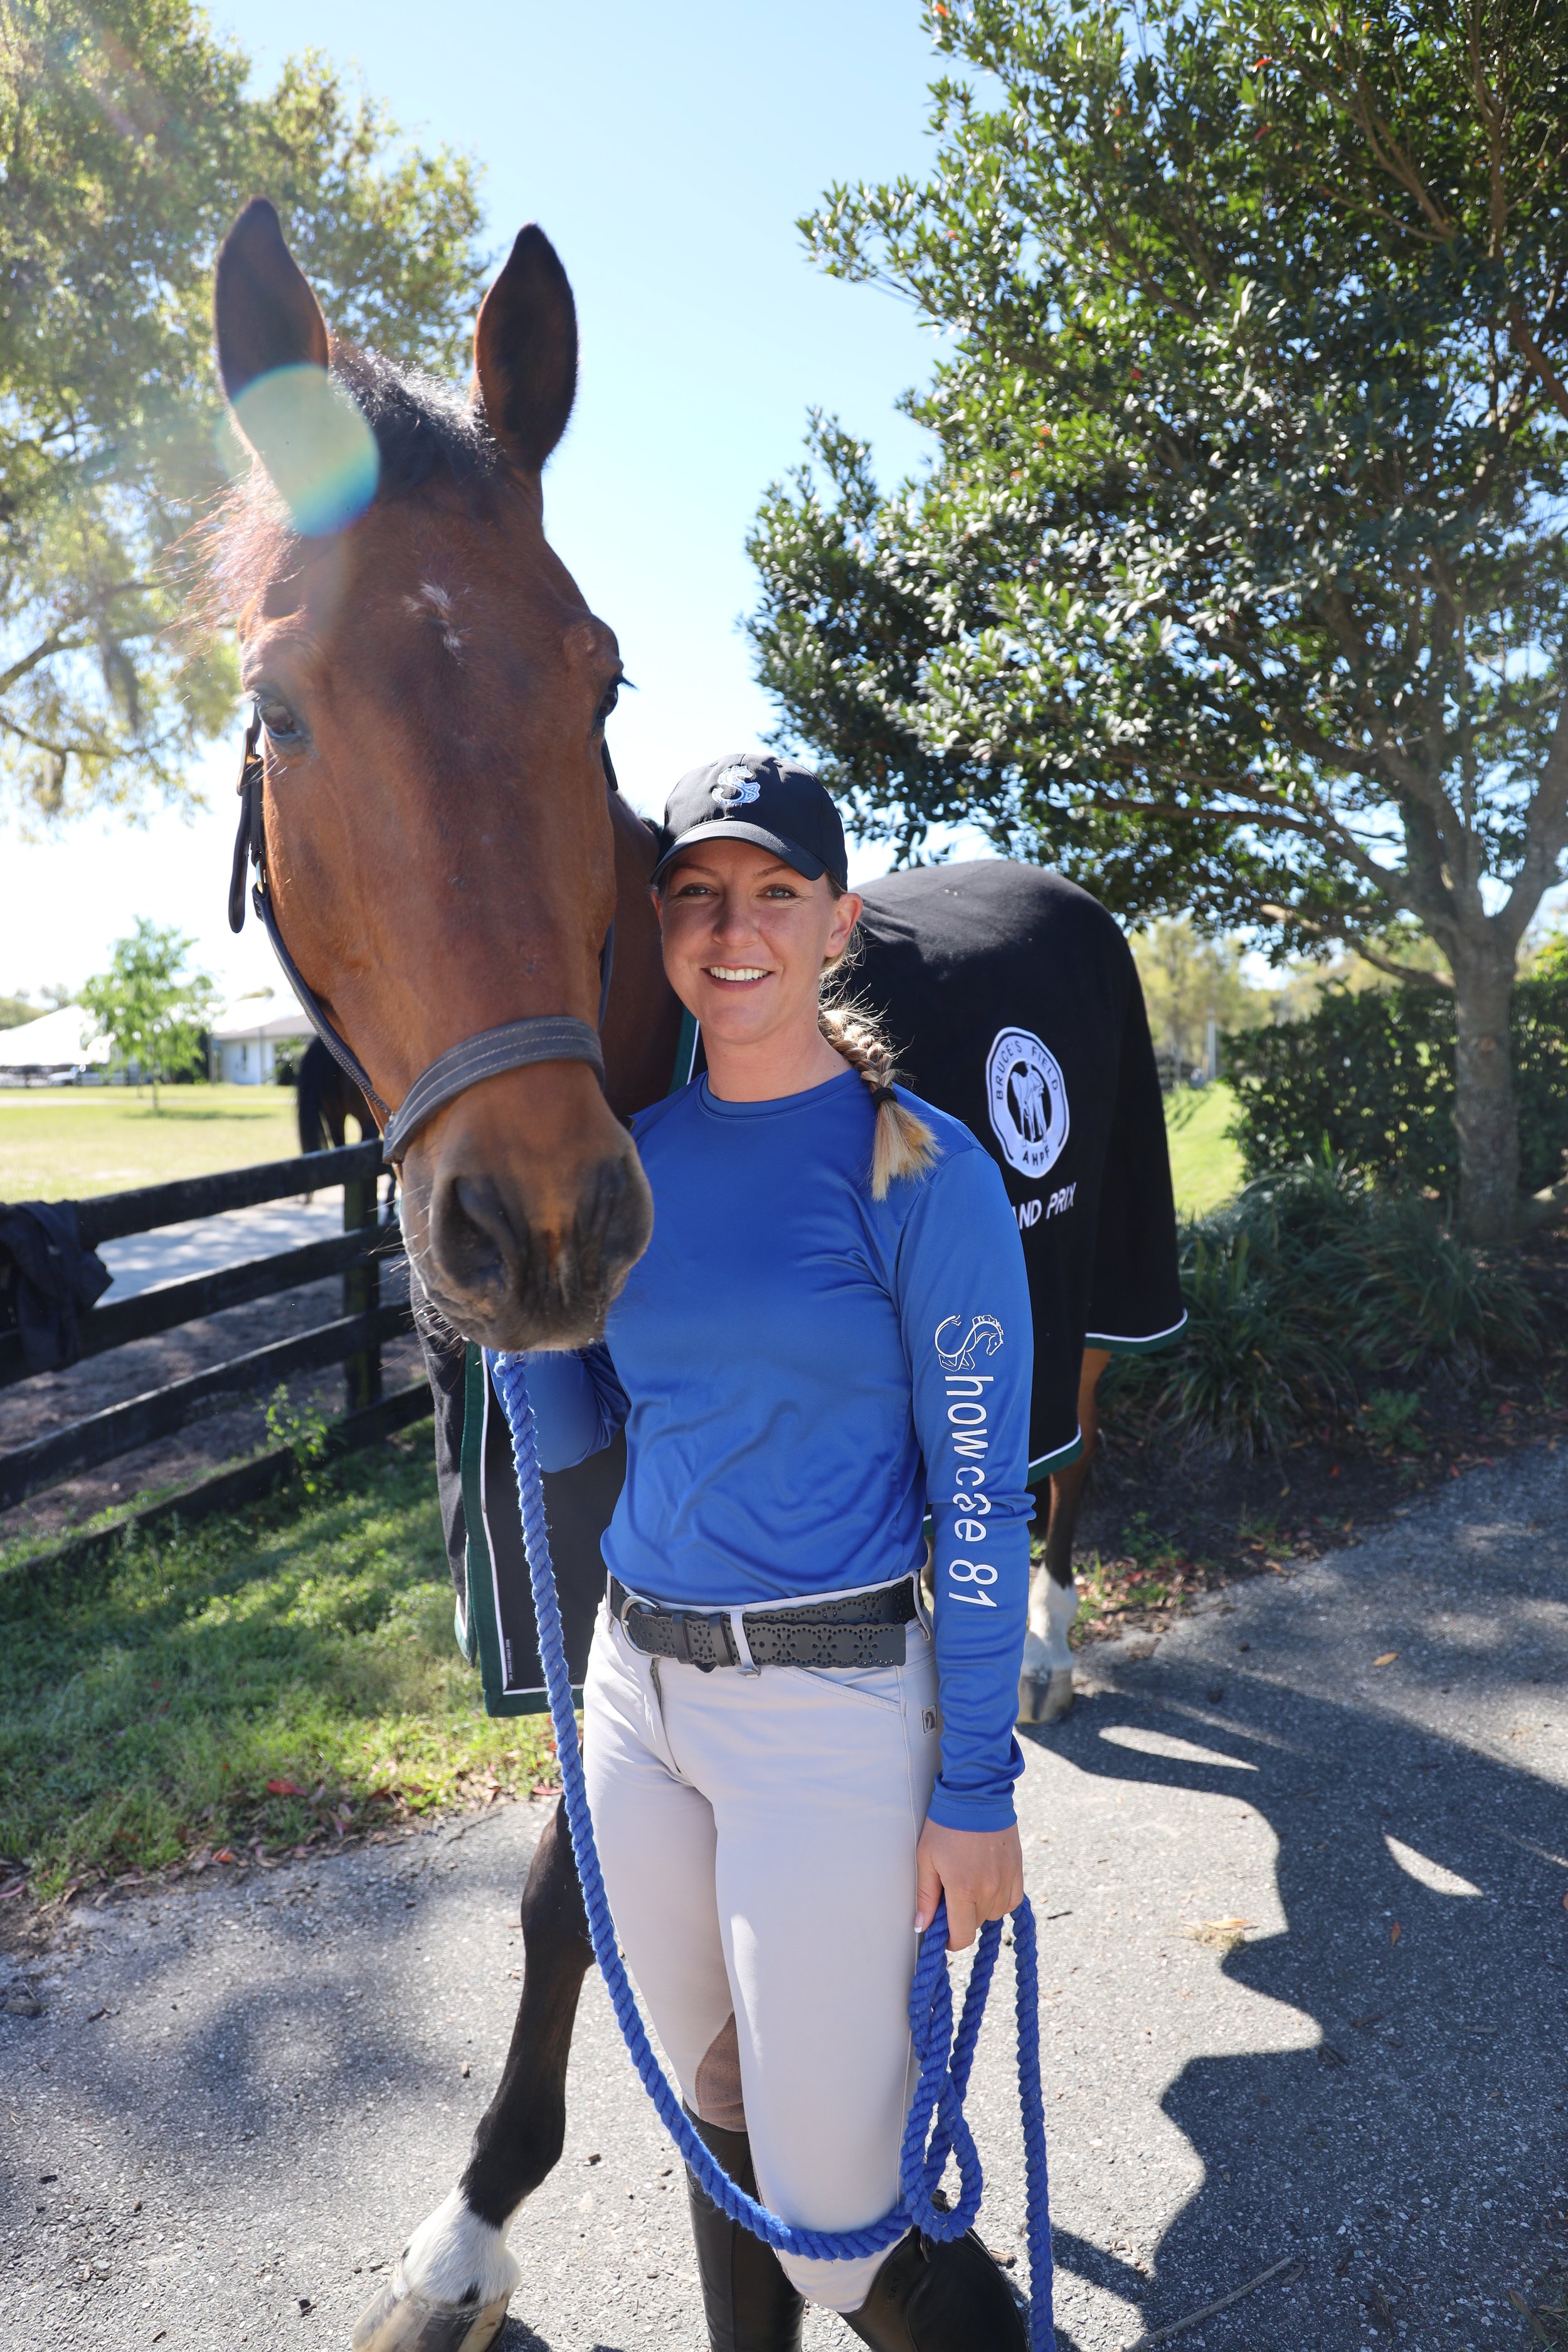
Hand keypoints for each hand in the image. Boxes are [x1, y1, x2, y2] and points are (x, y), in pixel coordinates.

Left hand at [915, 1816, 1023, 1950]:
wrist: (977, 1795)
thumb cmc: (946, 1825)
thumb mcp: (926, 1858)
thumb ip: (925, 1897)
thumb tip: (923, 1927)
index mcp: (963, 1889)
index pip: (962, 1937)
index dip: (951, 1941)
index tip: (943, 1932)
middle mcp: (989, 1889)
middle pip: (976, 1924)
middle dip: (961, 1917)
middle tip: (951, 1894)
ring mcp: (1007, 1880)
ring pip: (994, 1914)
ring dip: (980, 1908)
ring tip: (969, 1882)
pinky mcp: (1018, 1871)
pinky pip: (1011, 1901)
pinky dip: (999, 1899)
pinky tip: (987, 1883)